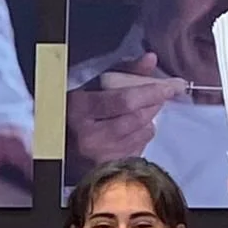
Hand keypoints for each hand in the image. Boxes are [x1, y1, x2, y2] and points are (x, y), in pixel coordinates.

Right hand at [65, 54, 184, 174]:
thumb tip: (150, 59)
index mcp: (79, 110)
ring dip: (149, 118)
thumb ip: (121, 72)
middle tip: (160, 93)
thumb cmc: (73, 115)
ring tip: (137, 112)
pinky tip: (129, 131)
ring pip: (143, 132)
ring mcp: (101, 157)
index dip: (151, 92)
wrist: (56, 152)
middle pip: (138, 116)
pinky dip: (142, 135)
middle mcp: (90, 137)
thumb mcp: (89, 89)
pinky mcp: (111, 168)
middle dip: (154, 102)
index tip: (171, 85)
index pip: (124, 100)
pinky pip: (141, 146)